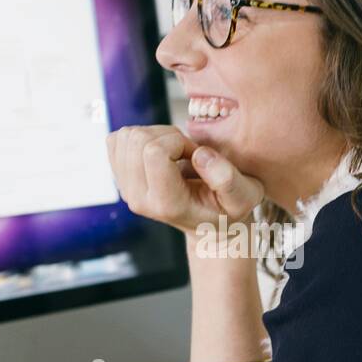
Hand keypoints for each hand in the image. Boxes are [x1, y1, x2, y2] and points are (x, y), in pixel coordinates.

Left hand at [106, 125, 264, 233]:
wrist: (209, 226)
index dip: (178, 141)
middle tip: (186, 153)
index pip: (154, 151)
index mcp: (167, 203)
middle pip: (136, 140)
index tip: (195, 154)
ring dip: (154, 135)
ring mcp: (126, 190)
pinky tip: (159, 153)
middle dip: (166, 136)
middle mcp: (140, 199)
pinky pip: (117, 140)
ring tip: (175, 154)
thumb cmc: (228, 210)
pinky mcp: (120, 179)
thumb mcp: (245, 197)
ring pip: (126, 136)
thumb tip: (199, 155)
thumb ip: (229, 180)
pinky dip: (140, 137)